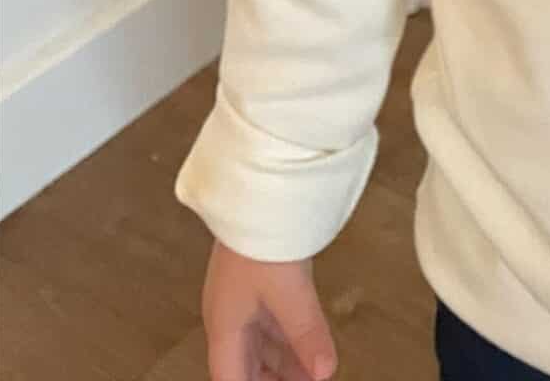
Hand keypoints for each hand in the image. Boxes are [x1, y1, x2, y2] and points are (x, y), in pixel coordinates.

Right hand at [200, 240, 337, 380]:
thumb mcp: (288, 292)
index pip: (230, 378)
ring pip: (262, 342)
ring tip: (312, 375)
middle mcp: (229, 314)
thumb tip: (325, 372)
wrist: (256, 188)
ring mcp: (244, 294)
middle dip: (271, 380)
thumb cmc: (259, 237)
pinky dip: (290, 338)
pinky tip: (310, 343)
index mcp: (224, 325)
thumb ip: (307, 334)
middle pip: (245, 364)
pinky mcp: (261, 276)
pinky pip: (273, 320)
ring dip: (285, 362)